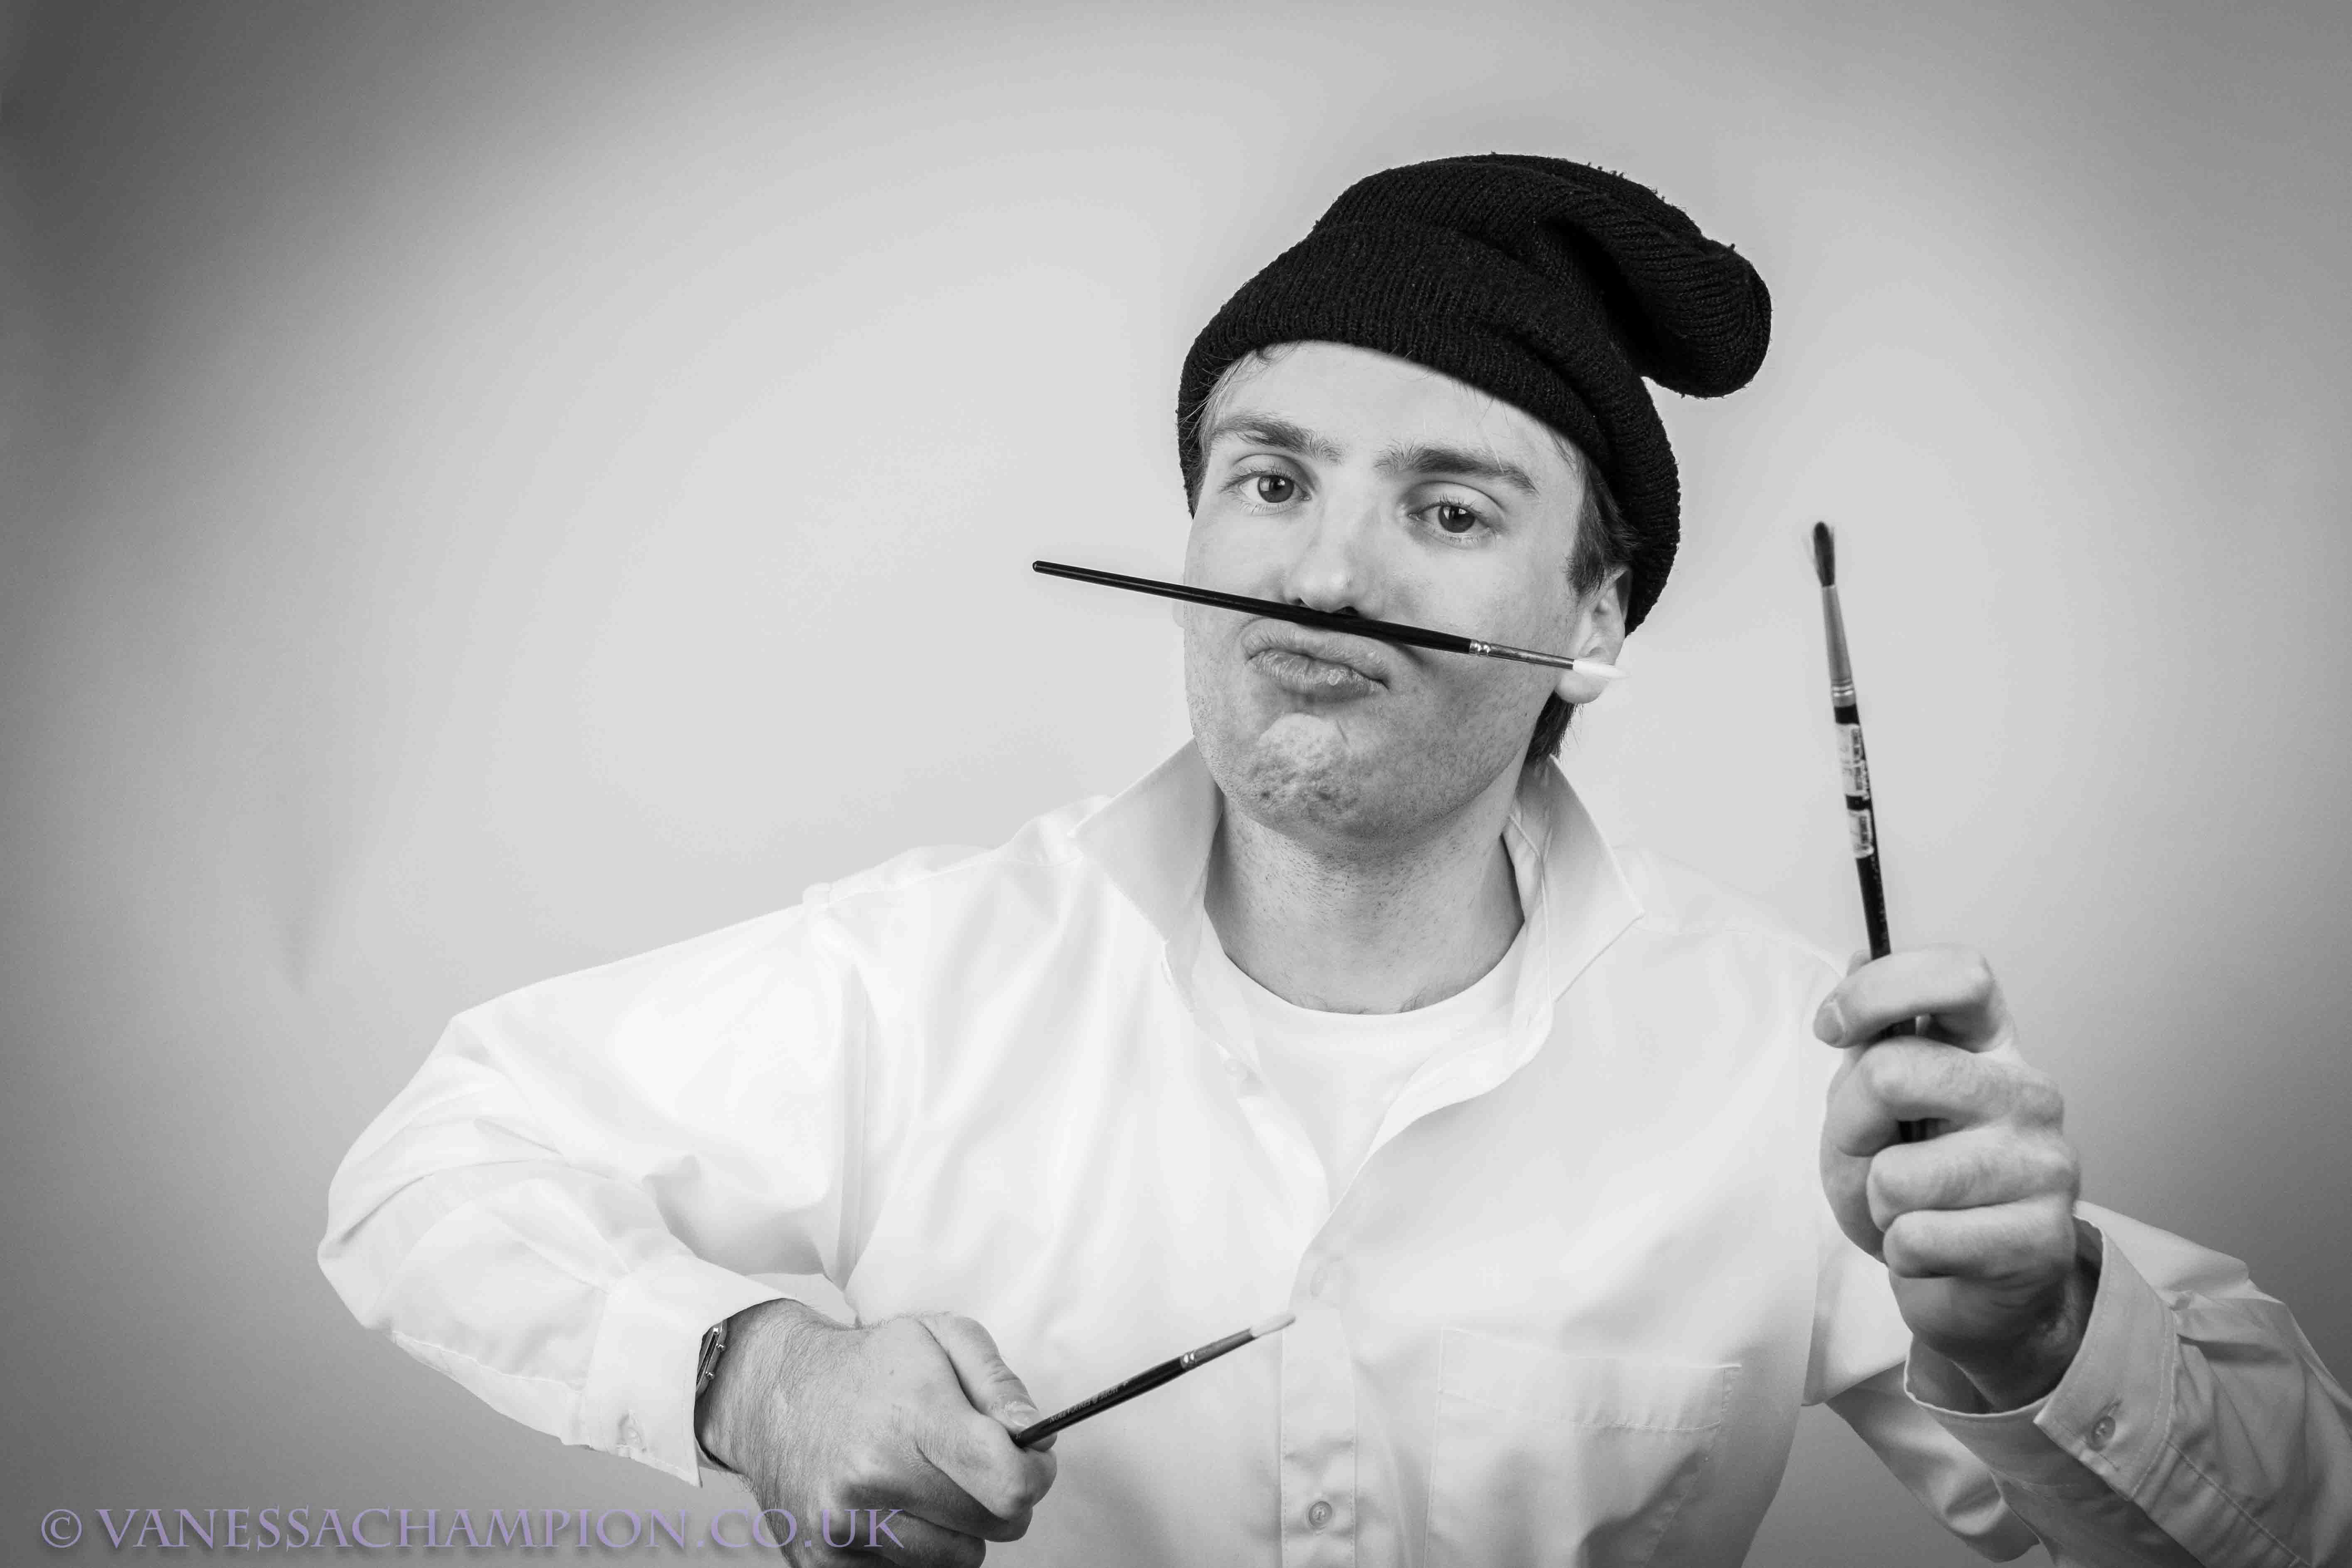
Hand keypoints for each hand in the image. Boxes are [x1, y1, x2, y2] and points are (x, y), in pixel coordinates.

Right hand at [696, 1300, 1057, 1564]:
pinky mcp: (826, 1563)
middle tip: (977, 1465)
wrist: (774, 1394)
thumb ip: (998, 1383)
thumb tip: (1037, 1436)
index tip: (1031, 1458)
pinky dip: (918, 1547)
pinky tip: (894, 1504)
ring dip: (959, 1526)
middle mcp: (872, 1479)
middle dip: (1002, 1497)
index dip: (1036, 1474)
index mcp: (910, 1419)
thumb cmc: (869, 1365)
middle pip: (995, 1525)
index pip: (1007, 1481)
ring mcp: (844, 1527)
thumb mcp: (940, 1337)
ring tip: (927, 1480)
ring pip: (960, 1558)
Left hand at [1815, 946, 2095, 1408]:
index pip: (1960, 975)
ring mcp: (2045, 1166)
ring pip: (1897, 1173)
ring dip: (1881, 1203)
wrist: (1971, 1292)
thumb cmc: (1916, 1189)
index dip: (1878, 991)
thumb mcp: (1870, 1110)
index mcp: (1991, 1048)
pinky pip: (1916, 1238)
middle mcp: (2030, 1093)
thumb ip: (1870, 1042)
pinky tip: (1937, 1253)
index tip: (1831, 1029)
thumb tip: (1859, 954)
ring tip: (1916, 1210)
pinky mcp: (2039, 1239)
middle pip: (1896, 1072)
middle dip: (1852, 1125)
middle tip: (1875, 1159)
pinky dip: (1903, 1253)